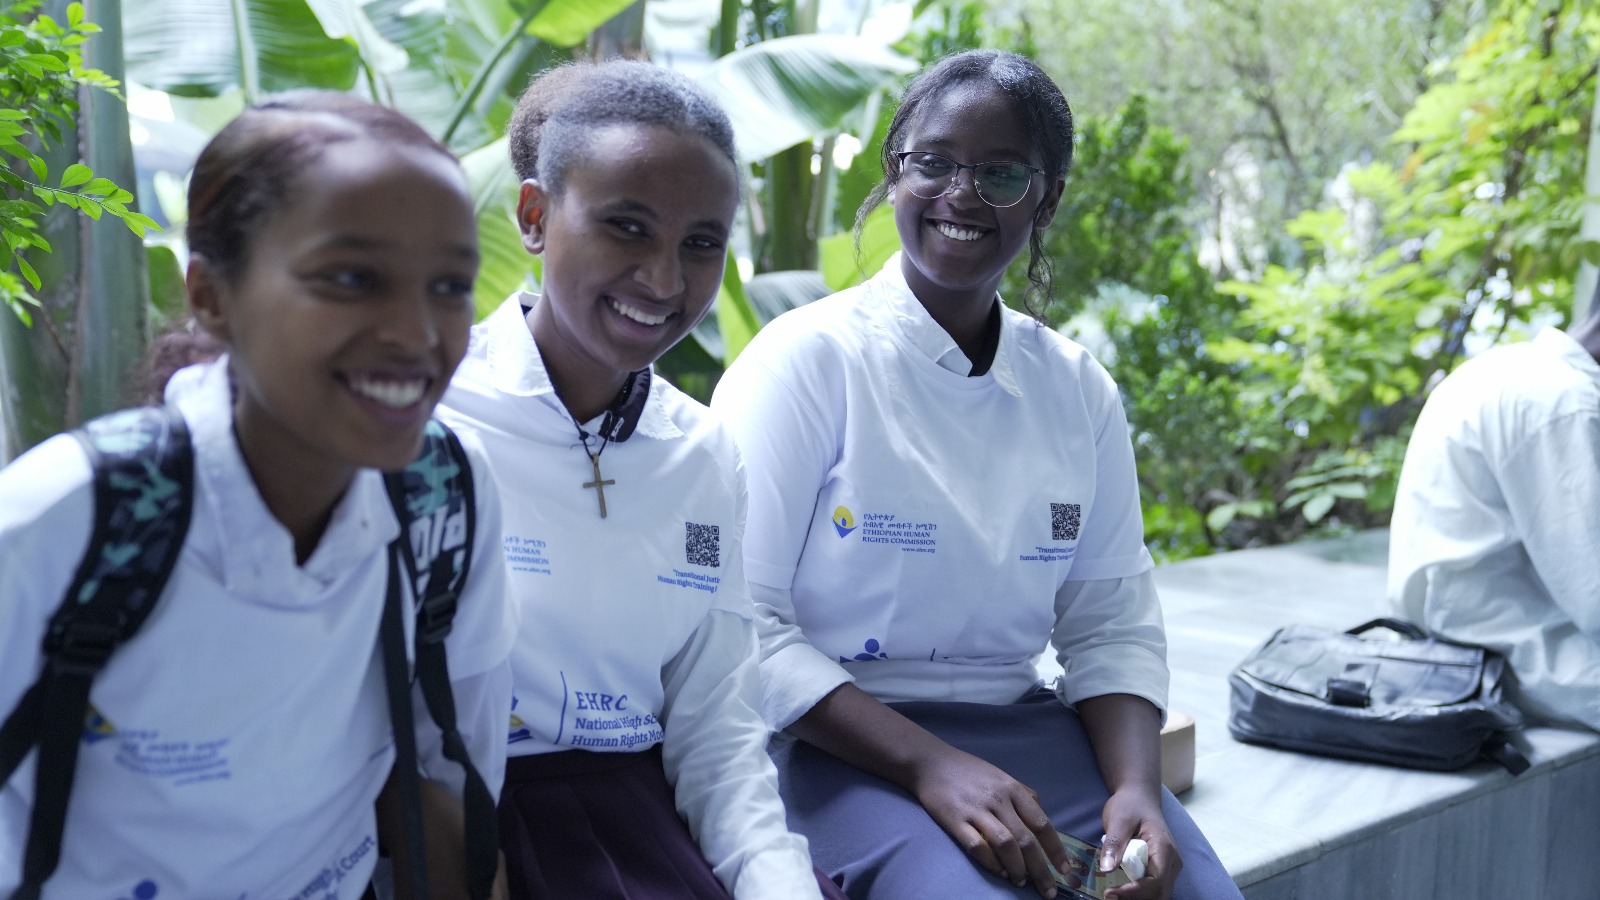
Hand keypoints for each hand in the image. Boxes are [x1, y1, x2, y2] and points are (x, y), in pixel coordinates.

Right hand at [909, 745, 1071, 898]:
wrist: (930, 762)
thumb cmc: (969, 771)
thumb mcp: (1001, 776)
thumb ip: (1023, 794)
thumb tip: (1042, 817)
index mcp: (1012, 789)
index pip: (1042, 823)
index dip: (1055, 849)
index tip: (1064, 870)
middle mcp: (998, 800)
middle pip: (1027, 840)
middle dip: (1041, 870)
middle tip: (1048, 891)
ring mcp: (977, 810)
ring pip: (1006, 845)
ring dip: (1017, 869)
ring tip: (1021, 882)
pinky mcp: (955, 820)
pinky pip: (977, 846)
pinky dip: (991, 863)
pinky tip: (999, 871)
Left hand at [1098, 790, 1180, 899]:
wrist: (1140, 799)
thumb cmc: (1130, 806)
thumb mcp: (1118, 819)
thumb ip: (1114, 843)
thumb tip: (1106, 868)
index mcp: (1164, 848)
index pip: (1156, 880)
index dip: (1135, 892)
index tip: (1110, 893)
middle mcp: (1172, 862)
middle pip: (1160, 892)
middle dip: (1136, 899)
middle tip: (1109, 896)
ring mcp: (1169, 868)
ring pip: (1158, 894)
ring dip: (1137, 898)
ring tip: (1112, 894)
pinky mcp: (1161, 871)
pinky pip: (1153, 889)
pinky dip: (1138, 895)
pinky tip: (1119, 892)